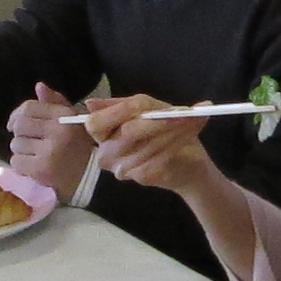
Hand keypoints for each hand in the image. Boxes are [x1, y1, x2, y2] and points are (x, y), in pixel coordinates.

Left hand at [8, 85, 100, 200]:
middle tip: (29, 142)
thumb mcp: (75, 120)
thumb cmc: (84, 147)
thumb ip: (56, 103)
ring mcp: (49, 151)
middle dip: (20, 134)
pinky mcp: (41, 170)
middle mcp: (57, 131)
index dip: (17, 114)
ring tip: (35, 155)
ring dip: (21, 151)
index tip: (15, 123)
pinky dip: (21, 166)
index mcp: (64, 116)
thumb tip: (39, 86)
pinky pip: (16, 162)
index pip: (29, 107)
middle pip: (19, 125)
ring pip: (16, 145)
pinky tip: (34, 167)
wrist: (94, 179)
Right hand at [86, 94, 216, 196]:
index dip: (119, 112)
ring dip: (172, 130)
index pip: (96, 123)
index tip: (143, 105)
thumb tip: (90, 103)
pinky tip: (189, 134)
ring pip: (147, 144)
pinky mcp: (142, 176)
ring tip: (190, 119)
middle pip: (127, 133)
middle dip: (155, 121)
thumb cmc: (162, 131)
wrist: (185, 161)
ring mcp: (124, 168)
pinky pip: (160, 157)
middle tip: (179, 113)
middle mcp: (107, 154)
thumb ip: (124, 104)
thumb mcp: (145, 109)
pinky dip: (177, 143)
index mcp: (102, 133)